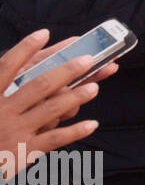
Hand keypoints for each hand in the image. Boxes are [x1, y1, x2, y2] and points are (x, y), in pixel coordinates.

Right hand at [0, 30, 110, 161]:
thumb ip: (5, 81)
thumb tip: (31, 61)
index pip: (6, 66)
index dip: (25, 48)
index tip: (44, 33)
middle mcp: (2, 111)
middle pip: (39, 85)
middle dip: (67, 71)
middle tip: (88, 60)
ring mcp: (14, 131)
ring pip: (52, 109)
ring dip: (76, 96)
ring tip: (94, 87)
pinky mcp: (24, 151)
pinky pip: (55, 138)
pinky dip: (75, 131)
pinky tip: (92, 124)